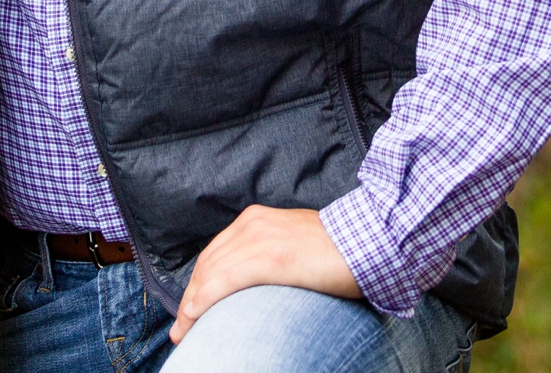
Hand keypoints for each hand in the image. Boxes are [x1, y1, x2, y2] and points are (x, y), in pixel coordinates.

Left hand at [168, 205, 360, 343]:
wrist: (369, 241)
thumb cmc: (338, 250)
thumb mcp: (294, 243)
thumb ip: (270, 254)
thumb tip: (257, 281)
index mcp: (255, 219)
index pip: (214, 254)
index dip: (197, 283)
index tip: (189, 307)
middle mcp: (252, 225)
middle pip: (207, 264)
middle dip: (189, 297)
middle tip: (181, 327)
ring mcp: (260, 239)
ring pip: (211, 274)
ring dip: (191, 305)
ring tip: (184, 331)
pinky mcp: (270, 258)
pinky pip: (226, 281)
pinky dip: (204, 299)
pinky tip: (194, 315)